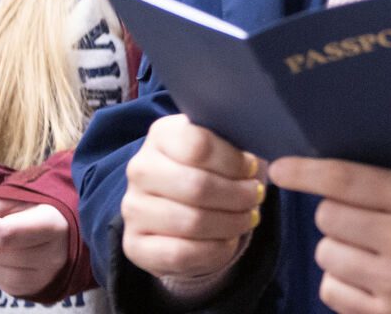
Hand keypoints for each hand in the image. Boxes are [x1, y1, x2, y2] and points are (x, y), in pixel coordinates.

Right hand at [120, 115, 263, 297]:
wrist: (176, 205)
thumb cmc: (207, 168)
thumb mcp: (218, 146)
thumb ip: (234, 143)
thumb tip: (256, 159)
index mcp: (161, 135)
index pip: (199, 145)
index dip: (234, 161)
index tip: (252, 168)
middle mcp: (140, 169)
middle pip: (197, 186)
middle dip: (238, 195)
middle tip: (256, 197)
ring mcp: (133, 209)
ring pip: (192, 222)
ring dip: (231, 223)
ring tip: (248, 218)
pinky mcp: (135, 246)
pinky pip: (181, 254)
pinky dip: (215, 250)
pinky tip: (229, 241)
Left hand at [268, 157, 390, 313]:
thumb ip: (381, 174)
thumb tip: (316, 162)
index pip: (346, 180)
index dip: (306, 173)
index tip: (279, 168)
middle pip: (327, 217)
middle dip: (333, 212)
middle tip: (360, 216)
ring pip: (324, 255)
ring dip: (337, 248)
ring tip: (369, 249)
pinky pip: (330, 289)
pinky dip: (340, 282)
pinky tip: (369, 277)